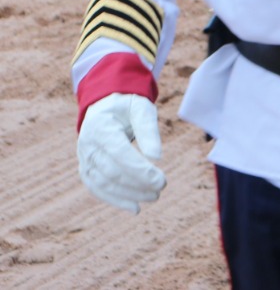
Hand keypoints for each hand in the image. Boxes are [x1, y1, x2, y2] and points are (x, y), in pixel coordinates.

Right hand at [77, 94, 165, 212]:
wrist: (104, 105)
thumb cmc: (127, 105)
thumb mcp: (141, 108)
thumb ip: (149, 130)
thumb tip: (156, 157)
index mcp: (100, 127)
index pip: (120, 153)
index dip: (140, 169)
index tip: (161, 179)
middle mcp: (88, 145)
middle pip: (112, 171)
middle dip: (138, 183)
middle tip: (162, 186)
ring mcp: (84, 159)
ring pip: (104, 183)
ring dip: (129, 194)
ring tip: (154, 196)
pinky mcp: (85, 169)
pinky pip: (97, 188)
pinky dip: (115, 200)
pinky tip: (135, 208)